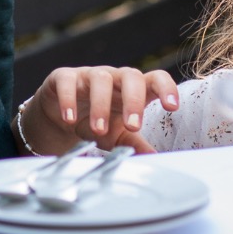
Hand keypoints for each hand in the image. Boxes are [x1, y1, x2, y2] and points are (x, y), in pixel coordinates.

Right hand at [18, 66, 180, 155]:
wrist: (60, 116)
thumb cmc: (97, 121)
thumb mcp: (118, 135)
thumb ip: (136, 144)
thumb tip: (156, 158)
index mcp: (133, 90)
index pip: (155, 79)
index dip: (166, 88)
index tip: (172, 107)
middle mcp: (114, 78)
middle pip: (131, 75)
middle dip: (133, 100)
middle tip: (133, 126)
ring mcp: (89, 75)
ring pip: (100, 78)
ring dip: (101, 105)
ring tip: (98, 130)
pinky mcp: (65, 77)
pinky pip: (68, 81)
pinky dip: (69, 99)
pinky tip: (69, 118)